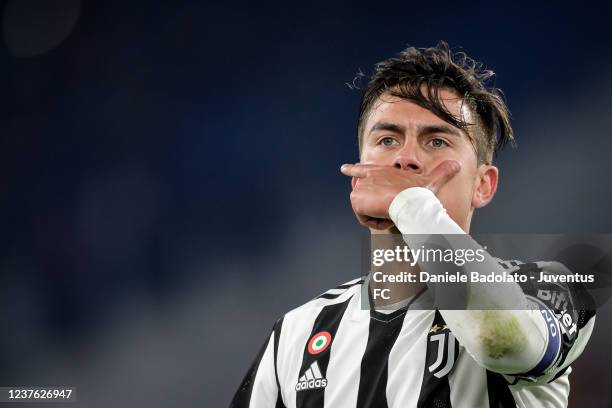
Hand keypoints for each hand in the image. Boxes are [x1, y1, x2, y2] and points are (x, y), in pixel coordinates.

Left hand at [340, 160, 460, 229]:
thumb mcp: (431, 181)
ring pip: (367, 211)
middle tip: (379, 208)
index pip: (363, 169)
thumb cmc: (420, 193)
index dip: (353, 169)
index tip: (344, 169)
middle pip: (362, 195)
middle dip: (369, 205)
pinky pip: (364, 219)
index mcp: (380, 170)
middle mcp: (367, 176)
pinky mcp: (356, 200)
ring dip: (380, 217)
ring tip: (393, 213)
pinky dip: (375, 223)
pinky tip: (386, 218)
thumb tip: (458, 164)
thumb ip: (442, 173)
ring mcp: (360, 187)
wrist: (411, 203)